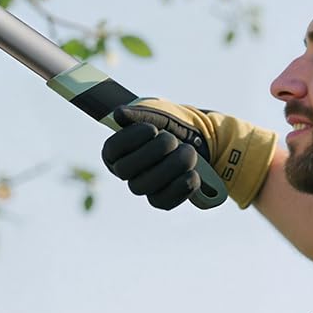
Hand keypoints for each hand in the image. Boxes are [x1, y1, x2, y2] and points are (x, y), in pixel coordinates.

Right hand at [103, 100, 276, 210]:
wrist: (200, 138)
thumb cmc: (171, 122)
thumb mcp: (158, 111)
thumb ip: (138, 113)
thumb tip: (118, 115)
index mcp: (118, 147)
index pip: (112, 149)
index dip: (131, 139)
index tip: (152, 129)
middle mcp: (126, 171)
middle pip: (126, 170)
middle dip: (153, 152)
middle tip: (172, 139)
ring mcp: (143, 187)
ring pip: (146, 186)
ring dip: (170, 167)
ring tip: (189, 152)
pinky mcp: (161, 200)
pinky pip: (164, 201)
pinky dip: (180, 187)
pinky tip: (193, 174)